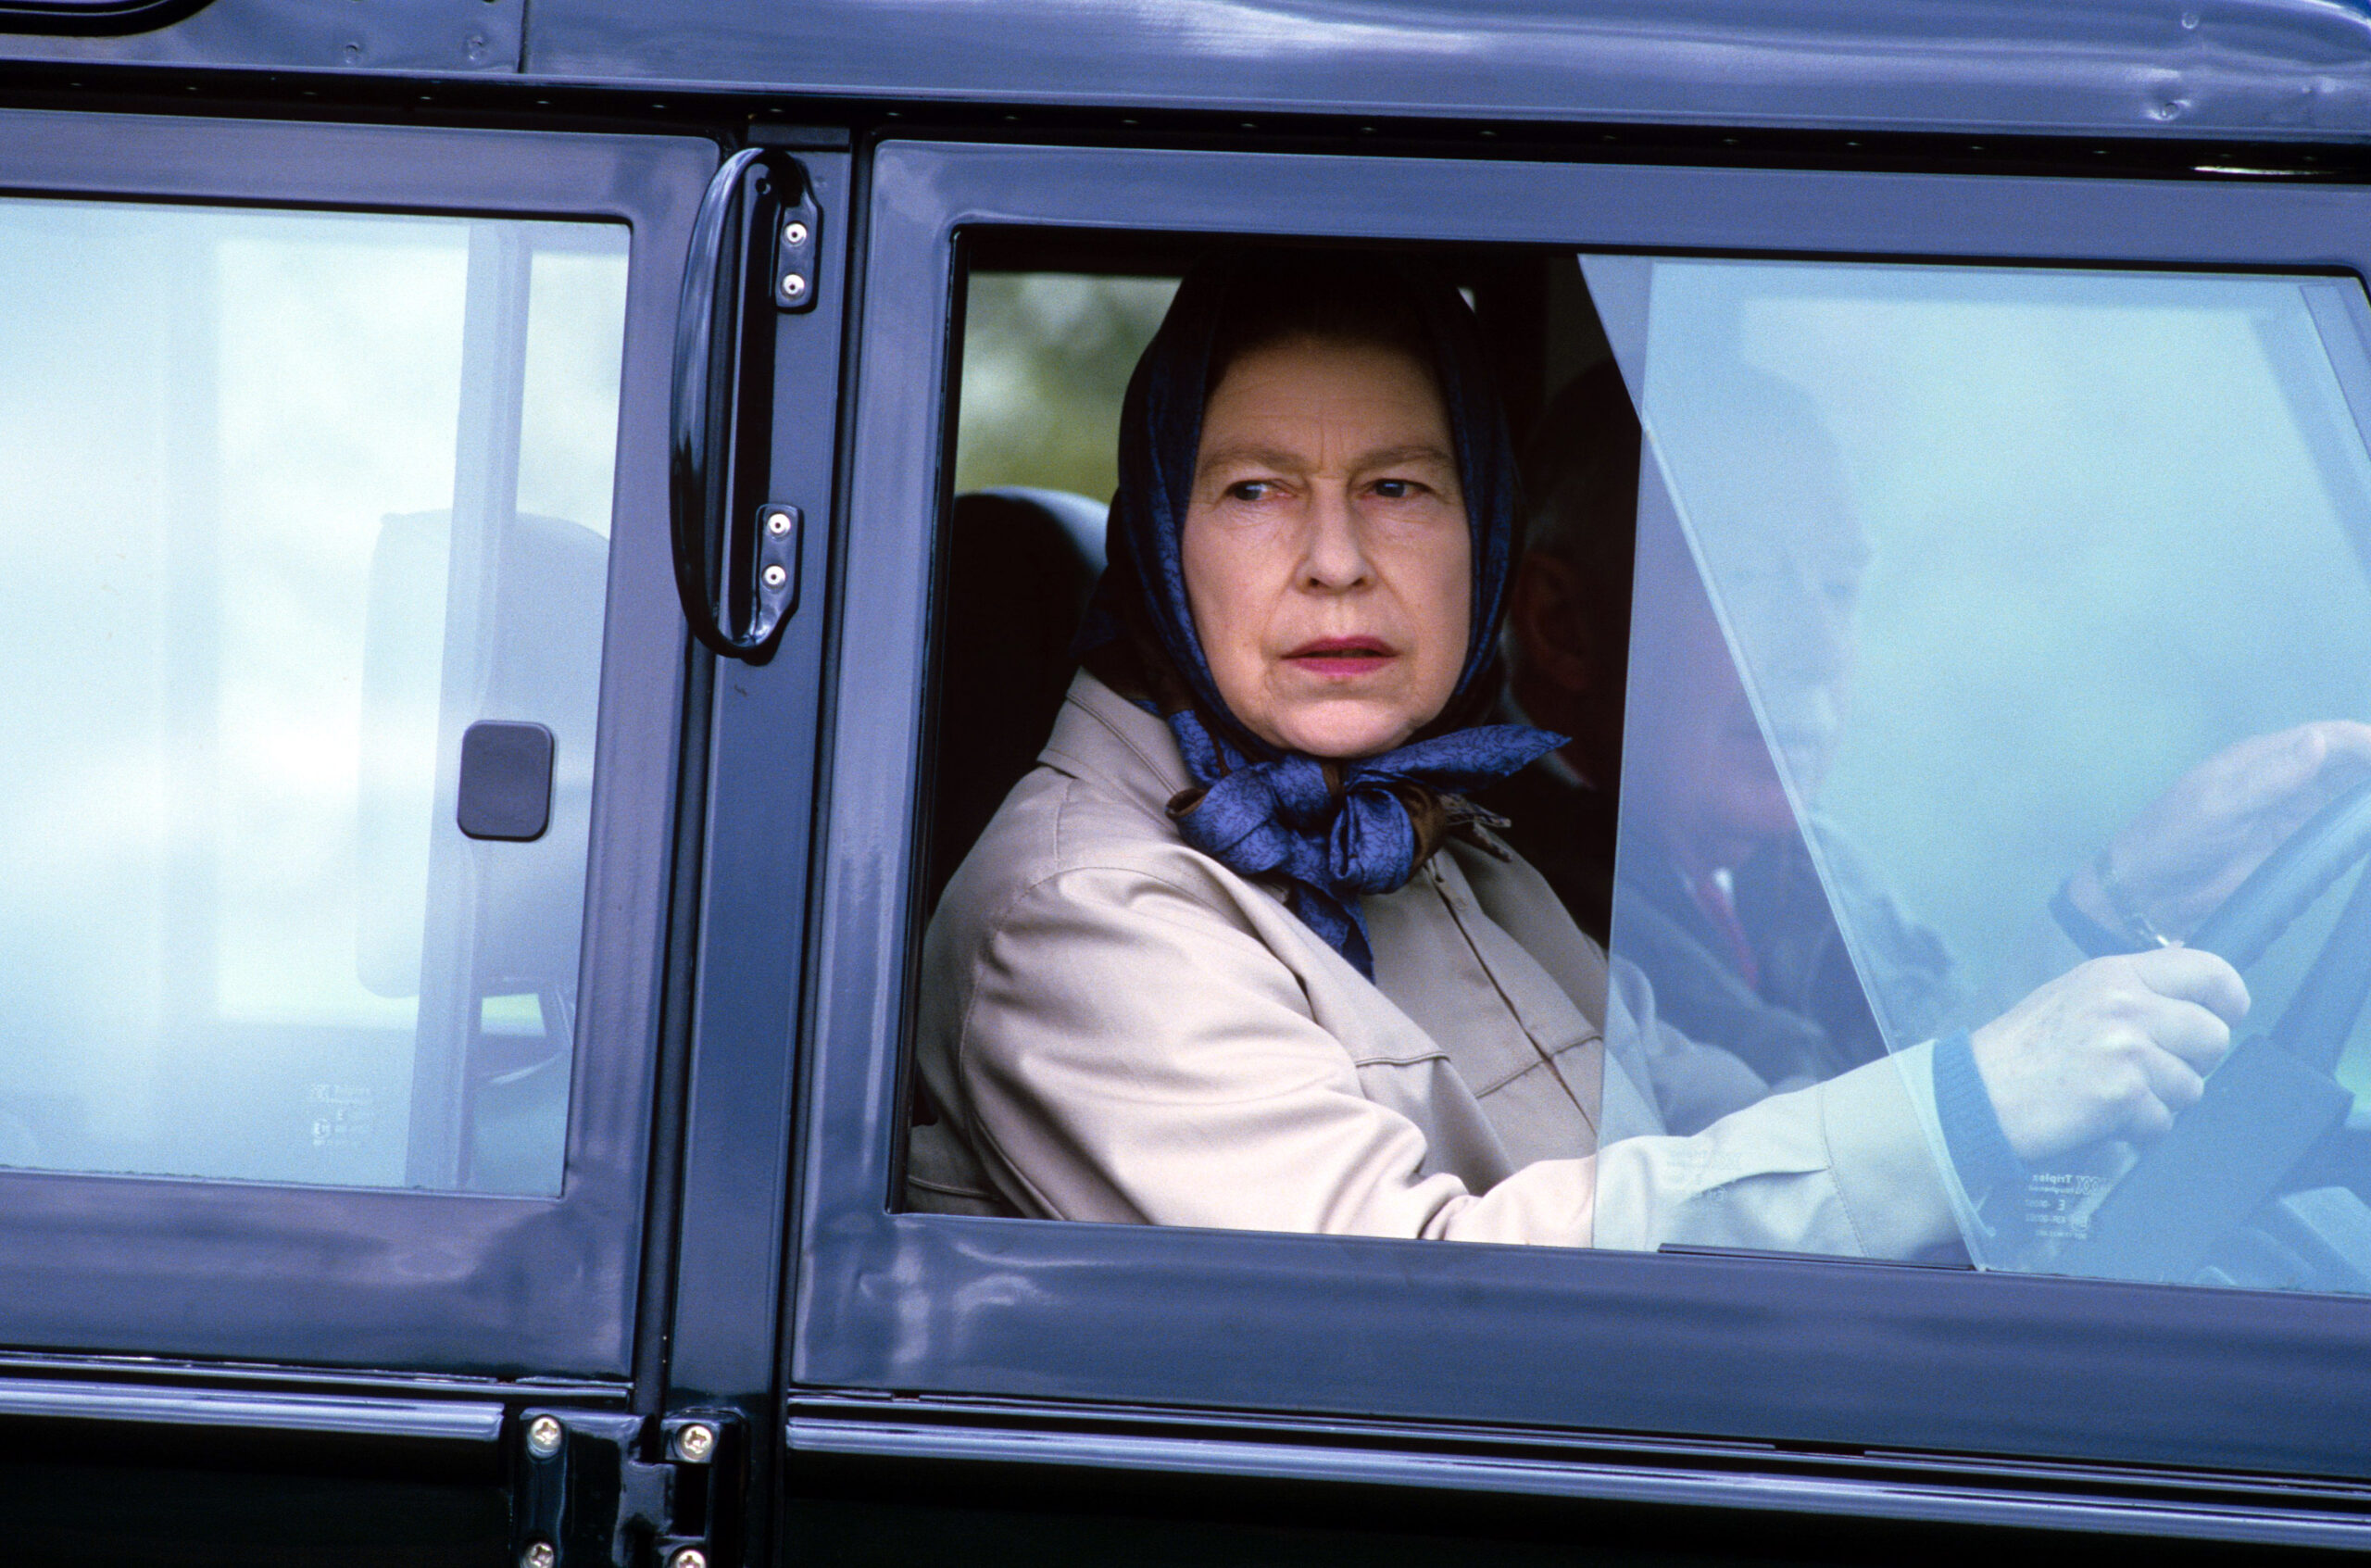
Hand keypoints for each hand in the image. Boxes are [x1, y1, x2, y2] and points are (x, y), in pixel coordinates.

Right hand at [1970, 949, 2248, 1161]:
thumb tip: (2188, 979)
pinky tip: (2105, 1116)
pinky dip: (2140, 1128)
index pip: (2207, 971)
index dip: (2229, 997)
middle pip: (2213, 1034)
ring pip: (2193, 1084)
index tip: (2227, 1012)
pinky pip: (2165, 1120)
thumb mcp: (2073, 993)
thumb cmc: (2018, 1050)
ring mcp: (2127, 1048)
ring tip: (2117, 1093)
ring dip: (2162, 1099)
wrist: (1977, 1091)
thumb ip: (2131, 986)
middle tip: (2153, 1068)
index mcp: (2114, 974)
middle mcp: (2126, 1004)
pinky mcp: (2123, 1093)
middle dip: (2193, 1060)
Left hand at [2072, 720, 2370, 942]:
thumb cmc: (2172, 841)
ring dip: (2369, 798)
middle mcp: (2285, 779)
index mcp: (2263, 758)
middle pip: (2349, 763)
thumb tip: (2318, 741)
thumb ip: (2268, 778)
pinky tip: (2369, 831)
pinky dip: (2360, 826)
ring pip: (2349, 794)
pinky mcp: (2294, 846)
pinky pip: (2338, 829)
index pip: (2330, 738)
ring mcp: (2292, 813)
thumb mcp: (2217, 806)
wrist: (2148, 893)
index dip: (2370, 742)